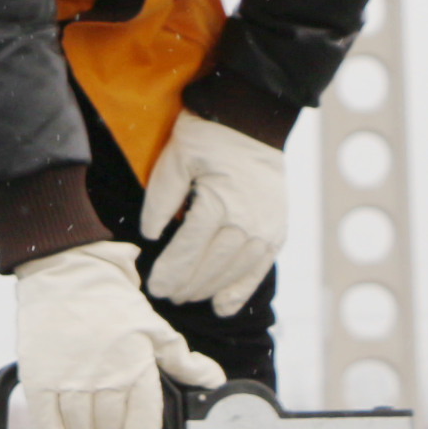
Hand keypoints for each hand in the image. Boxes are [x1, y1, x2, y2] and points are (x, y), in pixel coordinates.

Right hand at [10, 240, 227, 428]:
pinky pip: (45, 421)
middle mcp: (104, 375)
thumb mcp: (156, 329)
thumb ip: (183, 362)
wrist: (67, 272)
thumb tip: (213, 382)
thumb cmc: (112, 304)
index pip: (141, 421)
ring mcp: (69, 377)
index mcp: (137, 366)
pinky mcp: (39, 375)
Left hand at [141, 113, 287, 315]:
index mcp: (218, 203)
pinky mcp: (277, 230)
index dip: (170, 272)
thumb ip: (160, 198)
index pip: (188, 250)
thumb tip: (149, 235)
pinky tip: (222, 306)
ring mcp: (266, 228)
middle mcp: (246, 221)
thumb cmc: (206, 138)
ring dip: (209, 289)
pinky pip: (260, 268)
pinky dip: (241, 290)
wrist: (252, 122)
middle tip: (166, 296)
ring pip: (234, 271)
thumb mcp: (174, 159)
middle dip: (186, 285)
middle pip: (212, 266)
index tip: (154, 286)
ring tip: (187, 297)